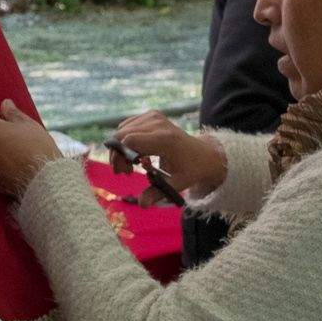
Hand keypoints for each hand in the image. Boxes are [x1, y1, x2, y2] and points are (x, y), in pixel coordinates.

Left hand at [0, 99, 60, 197]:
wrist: (44, 179)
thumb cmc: (38, 148)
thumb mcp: (29, 125)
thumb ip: (13, 113)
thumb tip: (4, 103)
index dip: (2, 118)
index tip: (15, 124)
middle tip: (19, 138)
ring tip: (19, 153)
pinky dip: (1, 164)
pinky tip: (17, 165)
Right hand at [111, 111, 226, 198]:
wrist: (203, 154)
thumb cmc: (190, 170)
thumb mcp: (176, 185)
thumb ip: (156, 193)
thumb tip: (141, 205)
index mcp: (165, 139)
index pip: (129, 140)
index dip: (120, 157)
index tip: (126, 173)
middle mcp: (158, 124)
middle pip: (122, 135)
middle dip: (117, 155)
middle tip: (125, 172)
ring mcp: (155, 117)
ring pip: (122, 130)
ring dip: (120, 148)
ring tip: (131, 165)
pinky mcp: (152, 115)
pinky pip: (127, 126)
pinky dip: (125, 140)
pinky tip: (134, 153)